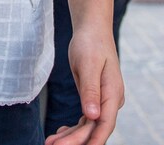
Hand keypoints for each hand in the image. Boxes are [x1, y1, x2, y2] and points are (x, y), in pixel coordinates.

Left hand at [45, 30, 122, 144]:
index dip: (93, 141)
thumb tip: (93, 116)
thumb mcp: (87, 65)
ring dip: (72, 136)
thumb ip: (90, 91)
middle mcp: (111, 100)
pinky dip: (74, 127)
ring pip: (89, 126)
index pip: (104, 124)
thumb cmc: (90, 43)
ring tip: (50, 142)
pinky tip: (61, 132)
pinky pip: (86, 119)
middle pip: (94, 128)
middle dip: (75, 140)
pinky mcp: (95, 98)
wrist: (92, 29)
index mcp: (113, 93)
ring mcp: (104, 100)